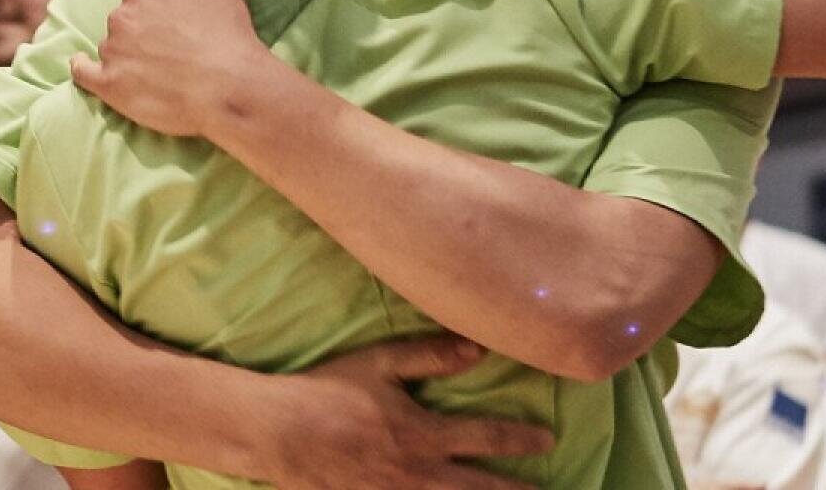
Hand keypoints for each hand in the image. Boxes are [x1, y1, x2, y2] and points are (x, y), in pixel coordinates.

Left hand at [71, 0, 271, 138]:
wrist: (227, 87)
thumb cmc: (228, 35)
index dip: (157, 8)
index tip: (172, 23)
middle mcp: (120, 14)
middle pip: (123, 19)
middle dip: (141, 32)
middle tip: (167, 49)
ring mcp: (111, 50)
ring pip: (111, 47)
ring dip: (125, 55)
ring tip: (154, 72)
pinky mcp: (107, 84)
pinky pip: (82, 73)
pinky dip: (83, 69)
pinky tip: (84, 67)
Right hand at [266, 335, 552, 489]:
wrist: (278, 433)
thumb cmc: (329, 390)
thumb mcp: (380, 363)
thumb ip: (430, 355)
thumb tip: (478, 349)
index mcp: (422, 433)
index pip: (485, 437)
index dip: (520, 439)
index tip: (547, 439)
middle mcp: (416, 473)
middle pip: (478, 488)